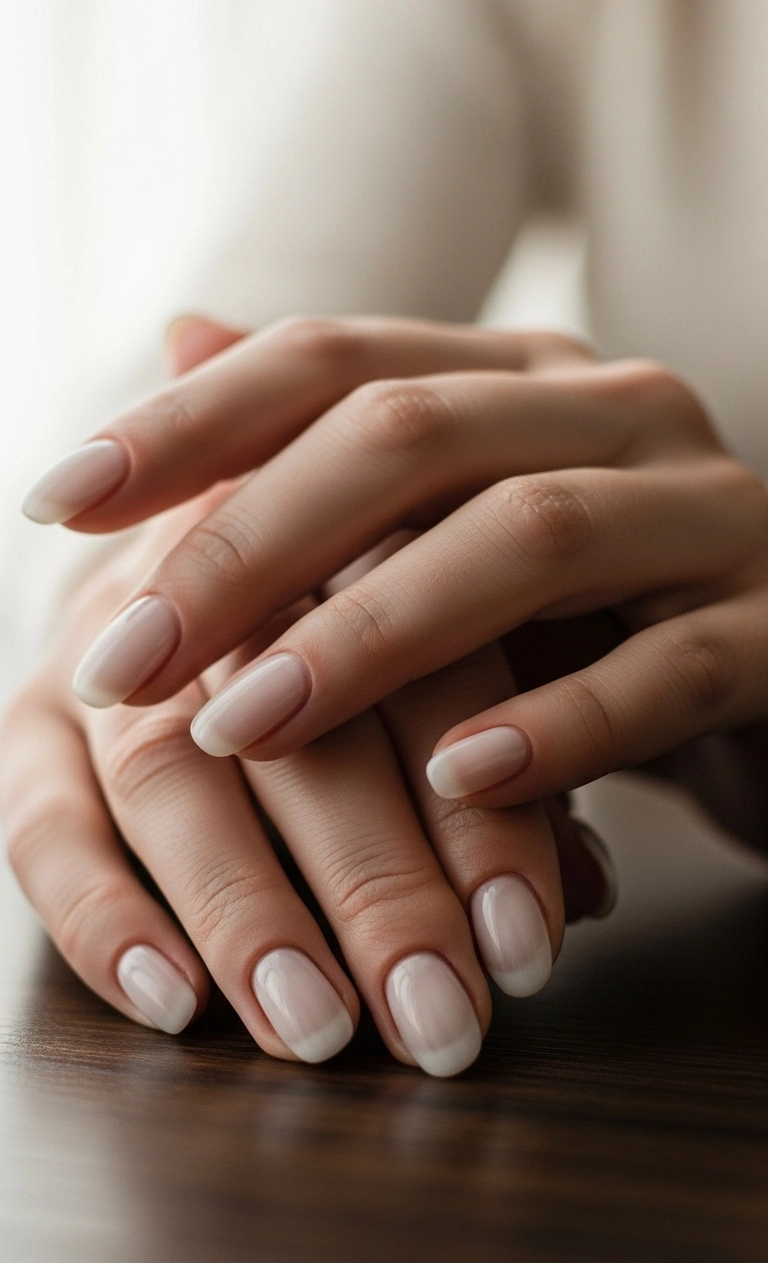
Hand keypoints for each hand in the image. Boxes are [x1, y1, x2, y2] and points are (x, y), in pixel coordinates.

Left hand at [25, 318, 767, 827]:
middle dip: (248, 546)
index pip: (337, 358)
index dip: (192, 424)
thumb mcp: (459, 522)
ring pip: (528, 541)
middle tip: (122, 661)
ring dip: (367, 637)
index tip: (59, 501)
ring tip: (239, 725)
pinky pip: (665, 672)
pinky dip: (555, 727)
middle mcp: (617, 414)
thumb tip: (178, 338)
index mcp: (525, 378)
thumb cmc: (597, 607)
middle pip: (409, 436)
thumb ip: (335, 442)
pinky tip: (452, 780)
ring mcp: (709, 515)